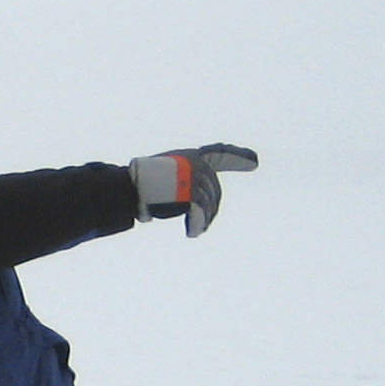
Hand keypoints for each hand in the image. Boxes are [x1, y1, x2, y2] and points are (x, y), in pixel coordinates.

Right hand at [128, 145, 258, 235]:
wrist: (129, 188)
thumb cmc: (140, 185)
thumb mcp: (165, 176)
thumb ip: (182, 182)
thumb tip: (195, 205)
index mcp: (190, 155)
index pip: (219, 153)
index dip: (238, 157)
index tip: (255, 161)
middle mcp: (196, 164)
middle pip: (214, 189)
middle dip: (212, 209)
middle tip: (205, 224)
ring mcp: (195, 178)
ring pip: (209, 204)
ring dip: (204, 220)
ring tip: (196, 230)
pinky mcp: (193, 194)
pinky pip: (201, 214)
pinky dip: (198, 225)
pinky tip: (192, 232)